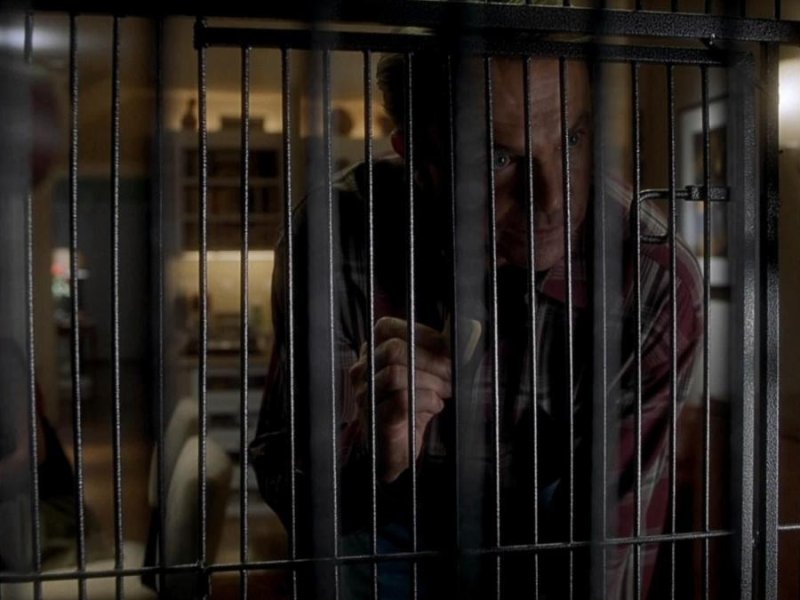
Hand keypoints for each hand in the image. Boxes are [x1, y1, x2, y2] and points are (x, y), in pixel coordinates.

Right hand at [349, 316, 451, 482]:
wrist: (400, 448)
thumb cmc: (414, 405)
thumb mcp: (426, 371)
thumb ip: (442, 348)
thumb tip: (470, 326)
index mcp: (371, 353)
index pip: (386, 328)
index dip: (420, 334)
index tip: (445, 347)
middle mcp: (362, 372)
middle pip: (393, 350)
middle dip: (430, 361)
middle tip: (449, 374)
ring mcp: (365, 396)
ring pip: (396, 374)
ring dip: (430, 382)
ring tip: (443, 391)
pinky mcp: (376, 420)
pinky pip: (401, 401)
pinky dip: (426, 401)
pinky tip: (434, 406)